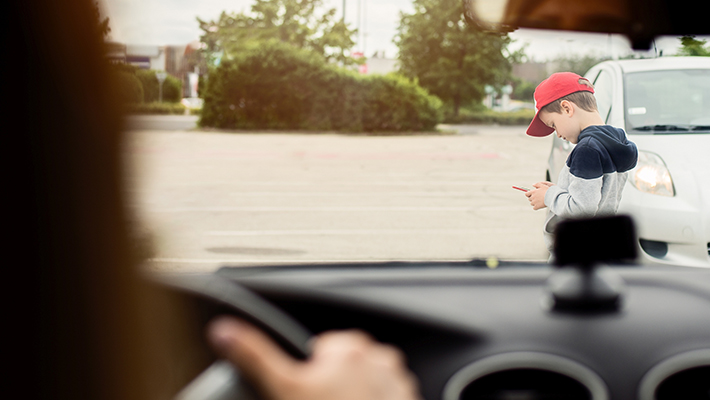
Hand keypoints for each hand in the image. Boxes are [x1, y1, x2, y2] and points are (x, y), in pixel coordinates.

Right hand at [207, 316, 422, 399]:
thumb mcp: (283, 388)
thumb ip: (254, 356)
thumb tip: (224, 330)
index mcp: (349, 347)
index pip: (321, 350)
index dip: (308, 375)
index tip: (308, 392)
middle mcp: (380, 359)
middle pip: (344, 367)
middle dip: (332, 386)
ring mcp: (399, 383)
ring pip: (365, 385)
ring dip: (355, 397)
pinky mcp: (410, 399)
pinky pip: (385, 399)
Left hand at [525, 182, 551, 209]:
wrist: (552, 197)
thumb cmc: (548, 191)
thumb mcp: (543, 185)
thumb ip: (537, 184)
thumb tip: (533, 185)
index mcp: (533, 192)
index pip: (526, 194)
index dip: (528, 194)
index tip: (531, 195)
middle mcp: (532, 197)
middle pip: (529, 199)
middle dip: (532, 198)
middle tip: (537, 198)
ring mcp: (534, 202)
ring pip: (531, 203)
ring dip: (534, 203)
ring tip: (539, 201)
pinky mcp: (537, 206)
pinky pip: (534, 208)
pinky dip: (536, 207)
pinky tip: (539, 205)